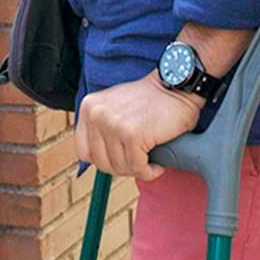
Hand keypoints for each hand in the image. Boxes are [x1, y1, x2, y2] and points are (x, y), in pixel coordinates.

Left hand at [73, 72, 204, 180]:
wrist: (176, 87)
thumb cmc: (151, 101)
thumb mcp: (115, 107)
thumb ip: (101, 127)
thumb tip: (99, 159)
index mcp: (88, 107)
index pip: (83, 151)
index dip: (102, 160)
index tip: (119, 160)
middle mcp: (96, 114)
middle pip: (100, 162)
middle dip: (122, 168)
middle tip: (139, 163)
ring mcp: (113, 124)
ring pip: (119, 167)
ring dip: (137, 170)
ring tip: (149, 161)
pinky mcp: (132, 135)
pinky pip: (137, 167)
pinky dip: (149, 171)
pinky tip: (156, 165)